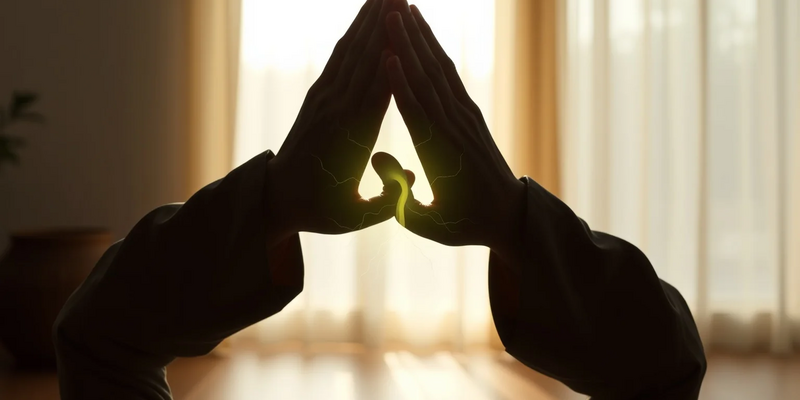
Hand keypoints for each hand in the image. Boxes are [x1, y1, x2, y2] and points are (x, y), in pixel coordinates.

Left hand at [267, 0, 413, 238]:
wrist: (277, 199)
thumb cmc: (322, 211)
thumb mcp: (355, 217)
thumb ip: (387, 199)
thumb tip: (414, 172)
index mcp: (352, 138)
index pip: (378, 90)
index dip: (393, 55)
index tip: (407, 28)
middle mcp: (337, 111)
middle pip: (365, 59)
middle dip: (383, 24)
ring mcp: (325, 100)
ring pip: (351, 52)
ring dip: (368, 20)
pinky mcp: (317, 96)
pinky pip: (338, 59)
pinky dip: (354, 34)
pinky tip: (366, 16)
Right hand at [384, 2, 526, 257]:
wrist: (509, 216)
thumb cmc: (463, 224)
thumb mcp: (429, 224)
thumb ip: (400, 199)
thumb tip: (377, 158)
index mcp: (442, 158)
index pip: (418, 115)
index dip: (400, 84)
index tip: (385, 54)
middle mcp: (455, 130)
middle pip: (427, 81)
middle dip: (408, 45)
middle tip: (389, 11)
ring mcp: (465, 118)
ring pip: (440, 71)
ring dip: (421, 38)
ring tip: (403, 8)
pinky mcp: (470, 112)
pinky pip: (450, 76)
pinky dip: (435, 51)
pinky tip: (423, 31)